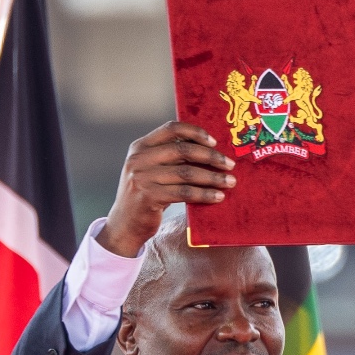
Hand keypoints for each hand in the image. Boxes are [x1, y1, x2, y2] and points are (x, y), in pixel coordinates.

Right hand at [104, 120, 235, 254]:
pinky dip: (204, 194)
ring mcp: (142, 178)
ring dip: (213, 177)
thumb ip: (168, 157)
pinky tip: (218, 197)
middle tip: (230, 164)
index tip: (214, 141)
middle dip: (211, 156)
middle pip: (183, 150)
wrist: (124, 225)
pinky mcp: (149, 197)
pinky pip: (185, 193)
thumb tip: (207, 149)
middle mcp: (139, 159)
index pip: (171, 129)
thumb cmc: (146, 196)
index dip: (195, 132)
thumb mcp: (150, 170)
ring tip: (230, 181)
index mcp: (140, 147)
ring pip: (187, 173)